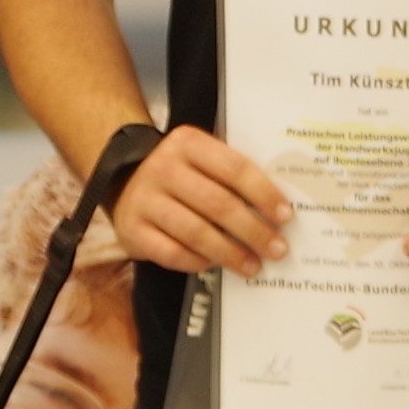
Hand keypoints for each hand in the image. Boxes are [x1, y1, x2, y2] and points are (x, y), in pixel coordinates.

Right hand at [110, 126, 289, 277]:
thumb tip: (279, 210)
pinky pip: (171, 253)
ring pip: (196, 233)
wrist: (123, 182)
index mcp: (188, 143)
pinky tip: (213, 265)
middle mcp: (162, 168)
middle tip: (276, 249)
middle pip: (218, 204)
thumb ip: (234, 175)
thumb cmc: (181, 175)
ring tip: (253, 266)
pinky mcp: (131, 230)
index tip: (285, 216)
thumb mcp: (203, 160)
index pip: (235, 169)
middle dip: (253, 230)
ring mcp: (143, 200)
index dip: (264, 194)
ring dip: (230, 253)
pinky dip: (197, 262)